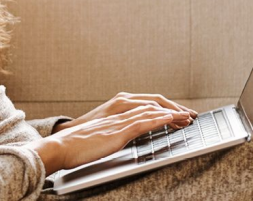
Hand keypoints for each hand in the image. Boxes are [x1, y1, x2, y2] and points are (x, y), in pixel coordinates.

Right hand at [54, 91, 197, 133]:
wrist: (62, 146)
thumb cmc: (77, 146)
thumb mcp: (99, 138)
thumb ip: (111, 135)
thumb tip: (119, 138)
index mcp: (116, 114)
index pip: (146, 108)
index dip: (164, 111)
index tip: (179, 116)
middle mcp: (120, 112)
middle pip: (153, 105)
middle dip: (174, 110)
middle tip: (190, 115)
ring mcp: (119, 119)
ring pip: (151, 111)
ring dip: (172, 114)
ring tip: (187, 117)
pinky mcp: (118, 130)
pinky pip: (143, 121)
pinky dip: (159, 119)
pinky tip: (170, 120)